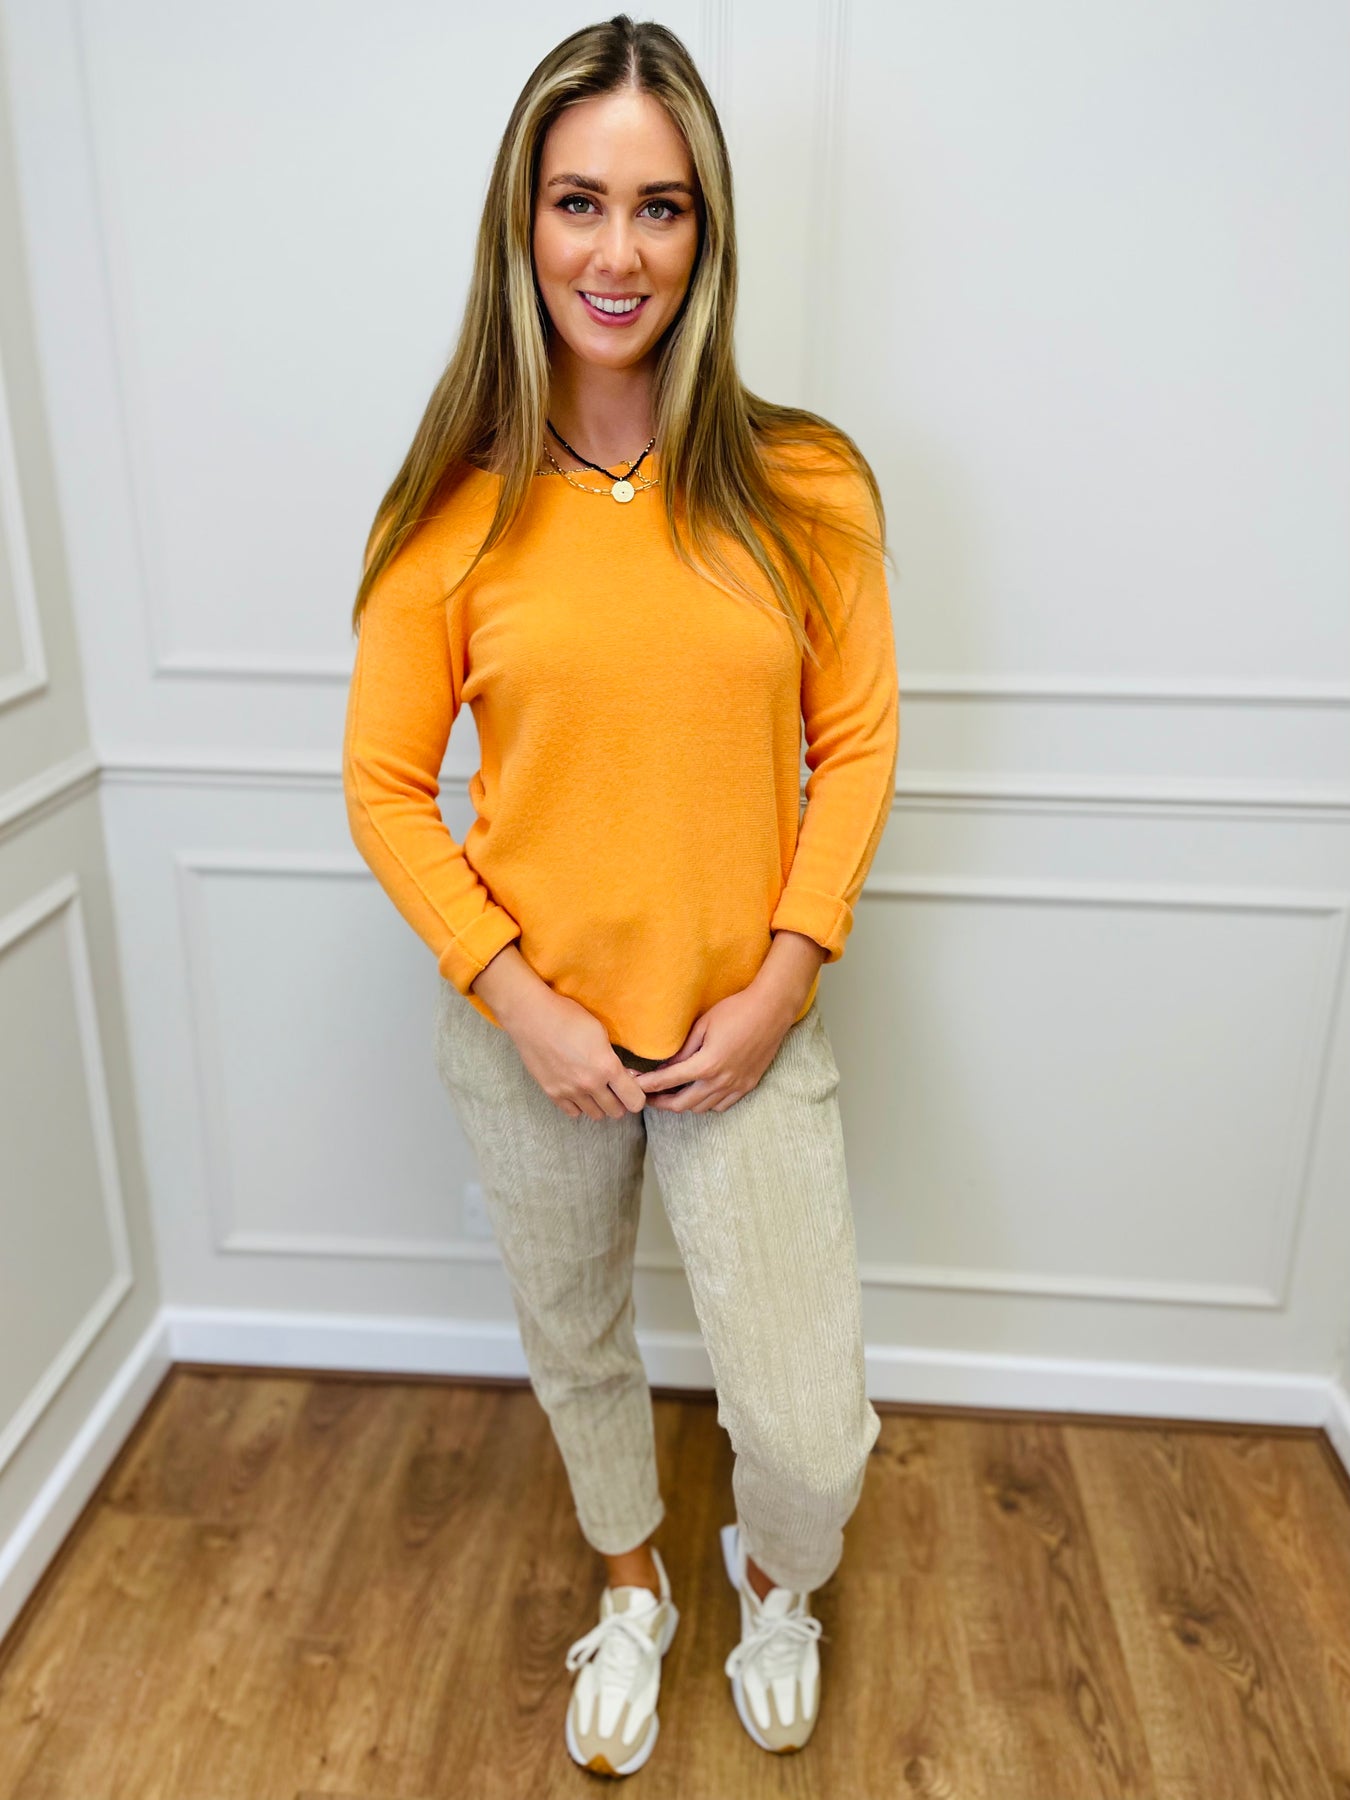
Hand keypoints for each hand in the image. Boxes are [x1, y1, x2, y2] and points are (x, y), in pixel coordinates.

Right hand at [506, 987, 648, 1120]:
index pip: (634, 1100)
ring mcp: (570, 1091)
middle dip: (620, 1101)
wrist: (532, 1017)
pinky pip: (573, 1112)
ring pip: (596, 1115)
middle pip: (616, 1112)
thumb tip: (625, 1076)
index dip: (637, 1096)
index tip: (633, 1088)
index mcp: (606, 1066)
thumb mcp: (601, 1032)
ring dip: (600, 1104)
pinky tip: (578, 1090)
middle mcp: (590, 1084)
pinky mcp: (552, 1093)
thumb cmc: (568, 1017)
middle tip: (615, 1088)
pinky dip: (579, 1105)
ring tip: (595, 1088)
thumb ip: (613, 1058)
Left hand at [632, 985, 794, 1113]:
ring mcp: (736, 1086)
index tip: (635, 1085)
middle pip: (683, 1104)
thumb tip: (665, 1067)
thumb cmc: (735, 1011)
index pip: (668, 1081)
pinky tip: (700, 1093)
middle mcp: (721, 1081)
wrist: (771, 1010)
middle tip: (648, 1096)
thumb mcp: (703, 1025)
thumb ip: (683, 1051)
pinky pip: (722, 1106)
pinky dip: (707, 1104)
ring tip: (671, 1094)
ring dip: (684, 1104)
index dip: (648, 1085)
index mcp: (706, 1064)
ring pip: (702, 1108)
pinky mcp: (747, 1086)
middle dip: (661, 1103)